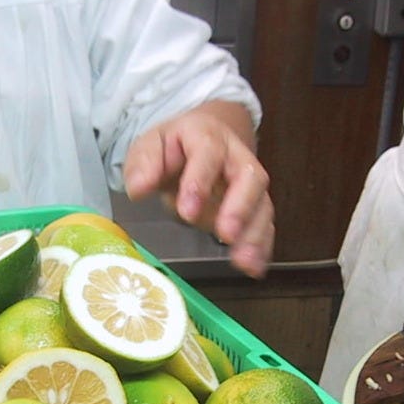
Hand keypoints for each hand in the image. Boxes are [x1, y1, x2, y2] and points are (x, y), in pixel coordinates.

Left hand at [122, 101, 272, 277]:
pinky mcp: (255, 205)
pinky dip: (261, 247)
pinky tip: (253, 267)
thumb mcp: (150, 145)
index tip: (188, 211)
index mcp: (207, 136)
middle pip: (250, 177)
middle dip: (240, 207)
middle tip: (226, 234)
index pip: (208, 152)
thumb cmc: (173, 147)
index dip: (201, 181)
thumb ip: (144, 165)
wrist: (198, 141)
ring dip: (254, 234)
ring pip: (262, 204)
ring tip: (243, 261)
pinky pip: (264, 225)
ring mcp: (250, 182)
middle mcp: (236, 156)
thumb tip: (139, 189)